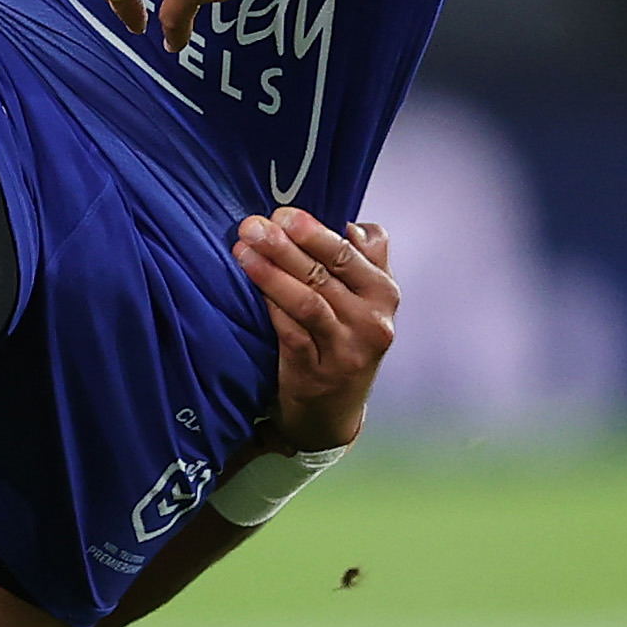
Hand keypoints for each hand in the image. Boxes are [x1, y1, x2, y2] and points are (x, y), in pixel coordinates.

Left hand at [233, 211, 396, 451]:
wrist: (332, 412)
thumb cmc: (344, 341)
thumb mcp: (366, 302)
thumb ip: (365, 260)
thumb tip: (351, 225)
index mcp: (384, 294)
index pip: (350, 252)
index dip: (314, 231)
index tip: (281, 214)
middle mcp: (373, 321)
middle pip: (327, 272)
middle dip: (287, 244)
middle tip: (253, 226)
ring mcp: (347, 349)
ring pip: (308, 300)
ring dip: (272, 272)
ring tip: (243, 250)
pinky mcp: (319, 372)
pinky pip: (291, 331)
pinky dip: (271, 306)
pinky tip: (250, 287)